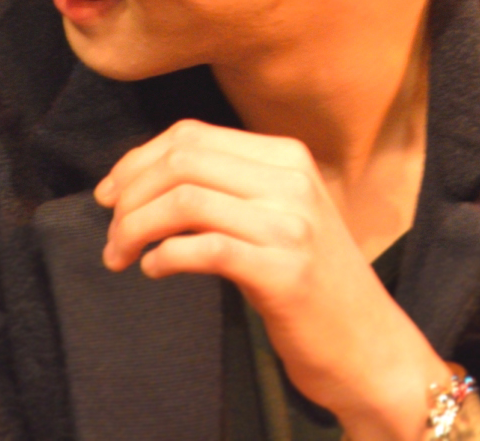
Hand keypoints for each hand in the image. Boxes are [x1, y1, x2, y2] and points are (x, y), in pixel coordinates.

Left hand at [95, 119, 448, 440]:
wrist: (369, 345)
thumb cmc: (314, 284)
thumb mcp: (281, 216)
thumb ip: (231, 188)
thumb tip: (146, 180)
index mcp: (288, 157)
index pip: (192, 135)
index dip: (137, 161)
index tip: (110, 195)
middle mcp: (292, 181)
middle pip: (183, 160)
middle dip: (129, 194)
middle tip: (111, 231)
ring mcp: (291, 225)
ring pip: (185, 200)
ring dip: (135, 229)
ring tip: (122, 256)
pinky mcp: (284, 271)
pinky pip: (203, 249)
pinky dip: (164, 258)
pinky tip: (155, 271)